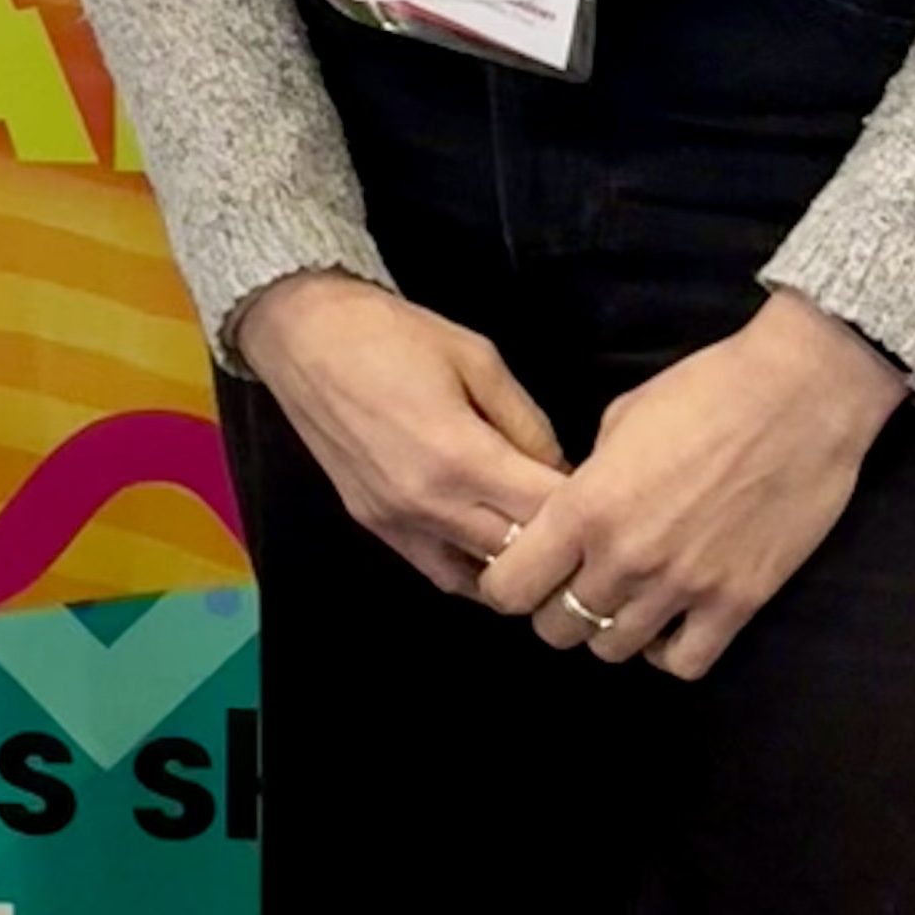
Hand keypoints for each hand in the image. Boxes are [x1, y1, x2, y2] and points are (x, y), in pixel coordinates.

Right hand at [231, 272, 567, 595]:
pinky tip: (494, 547)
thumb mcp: (480, 360)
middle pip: (519, 556)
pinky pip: (438, 572)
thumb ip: (527, 424)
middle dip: (560, 545)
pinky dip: (474, 570)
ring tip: (544, 544)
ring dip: (517, 567)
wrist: (305, 336)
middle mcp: (429, 503)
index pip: (547, 513)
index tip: (610, 495)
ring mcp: (397, 522)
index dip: (588, 510)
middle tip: (586, 524)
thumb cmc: (396, 335)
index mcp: (461, 456)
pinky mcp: (373, 525)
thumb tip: (561, 472)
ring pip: (480, 579)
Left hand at [477, 294, 908, 680]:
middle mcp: (626, 558)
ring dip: (611, 629)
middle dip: (555, 609)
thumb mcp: (619, 422)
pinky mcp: (739, 602)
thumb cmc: (706, 390)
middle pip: (557, 629)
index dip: (506, 584)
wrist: (801, 393)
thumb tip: (567, 517)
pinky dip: (669, 650)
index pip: (508, 588)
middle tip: (575, 583)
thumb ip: (585, 482)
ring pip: (614, 651)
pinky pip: (684, 664)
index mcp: (586, 507)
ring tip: (627, 597)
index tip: (523, 569)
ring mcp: (684, 587)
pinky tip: (672, 619)